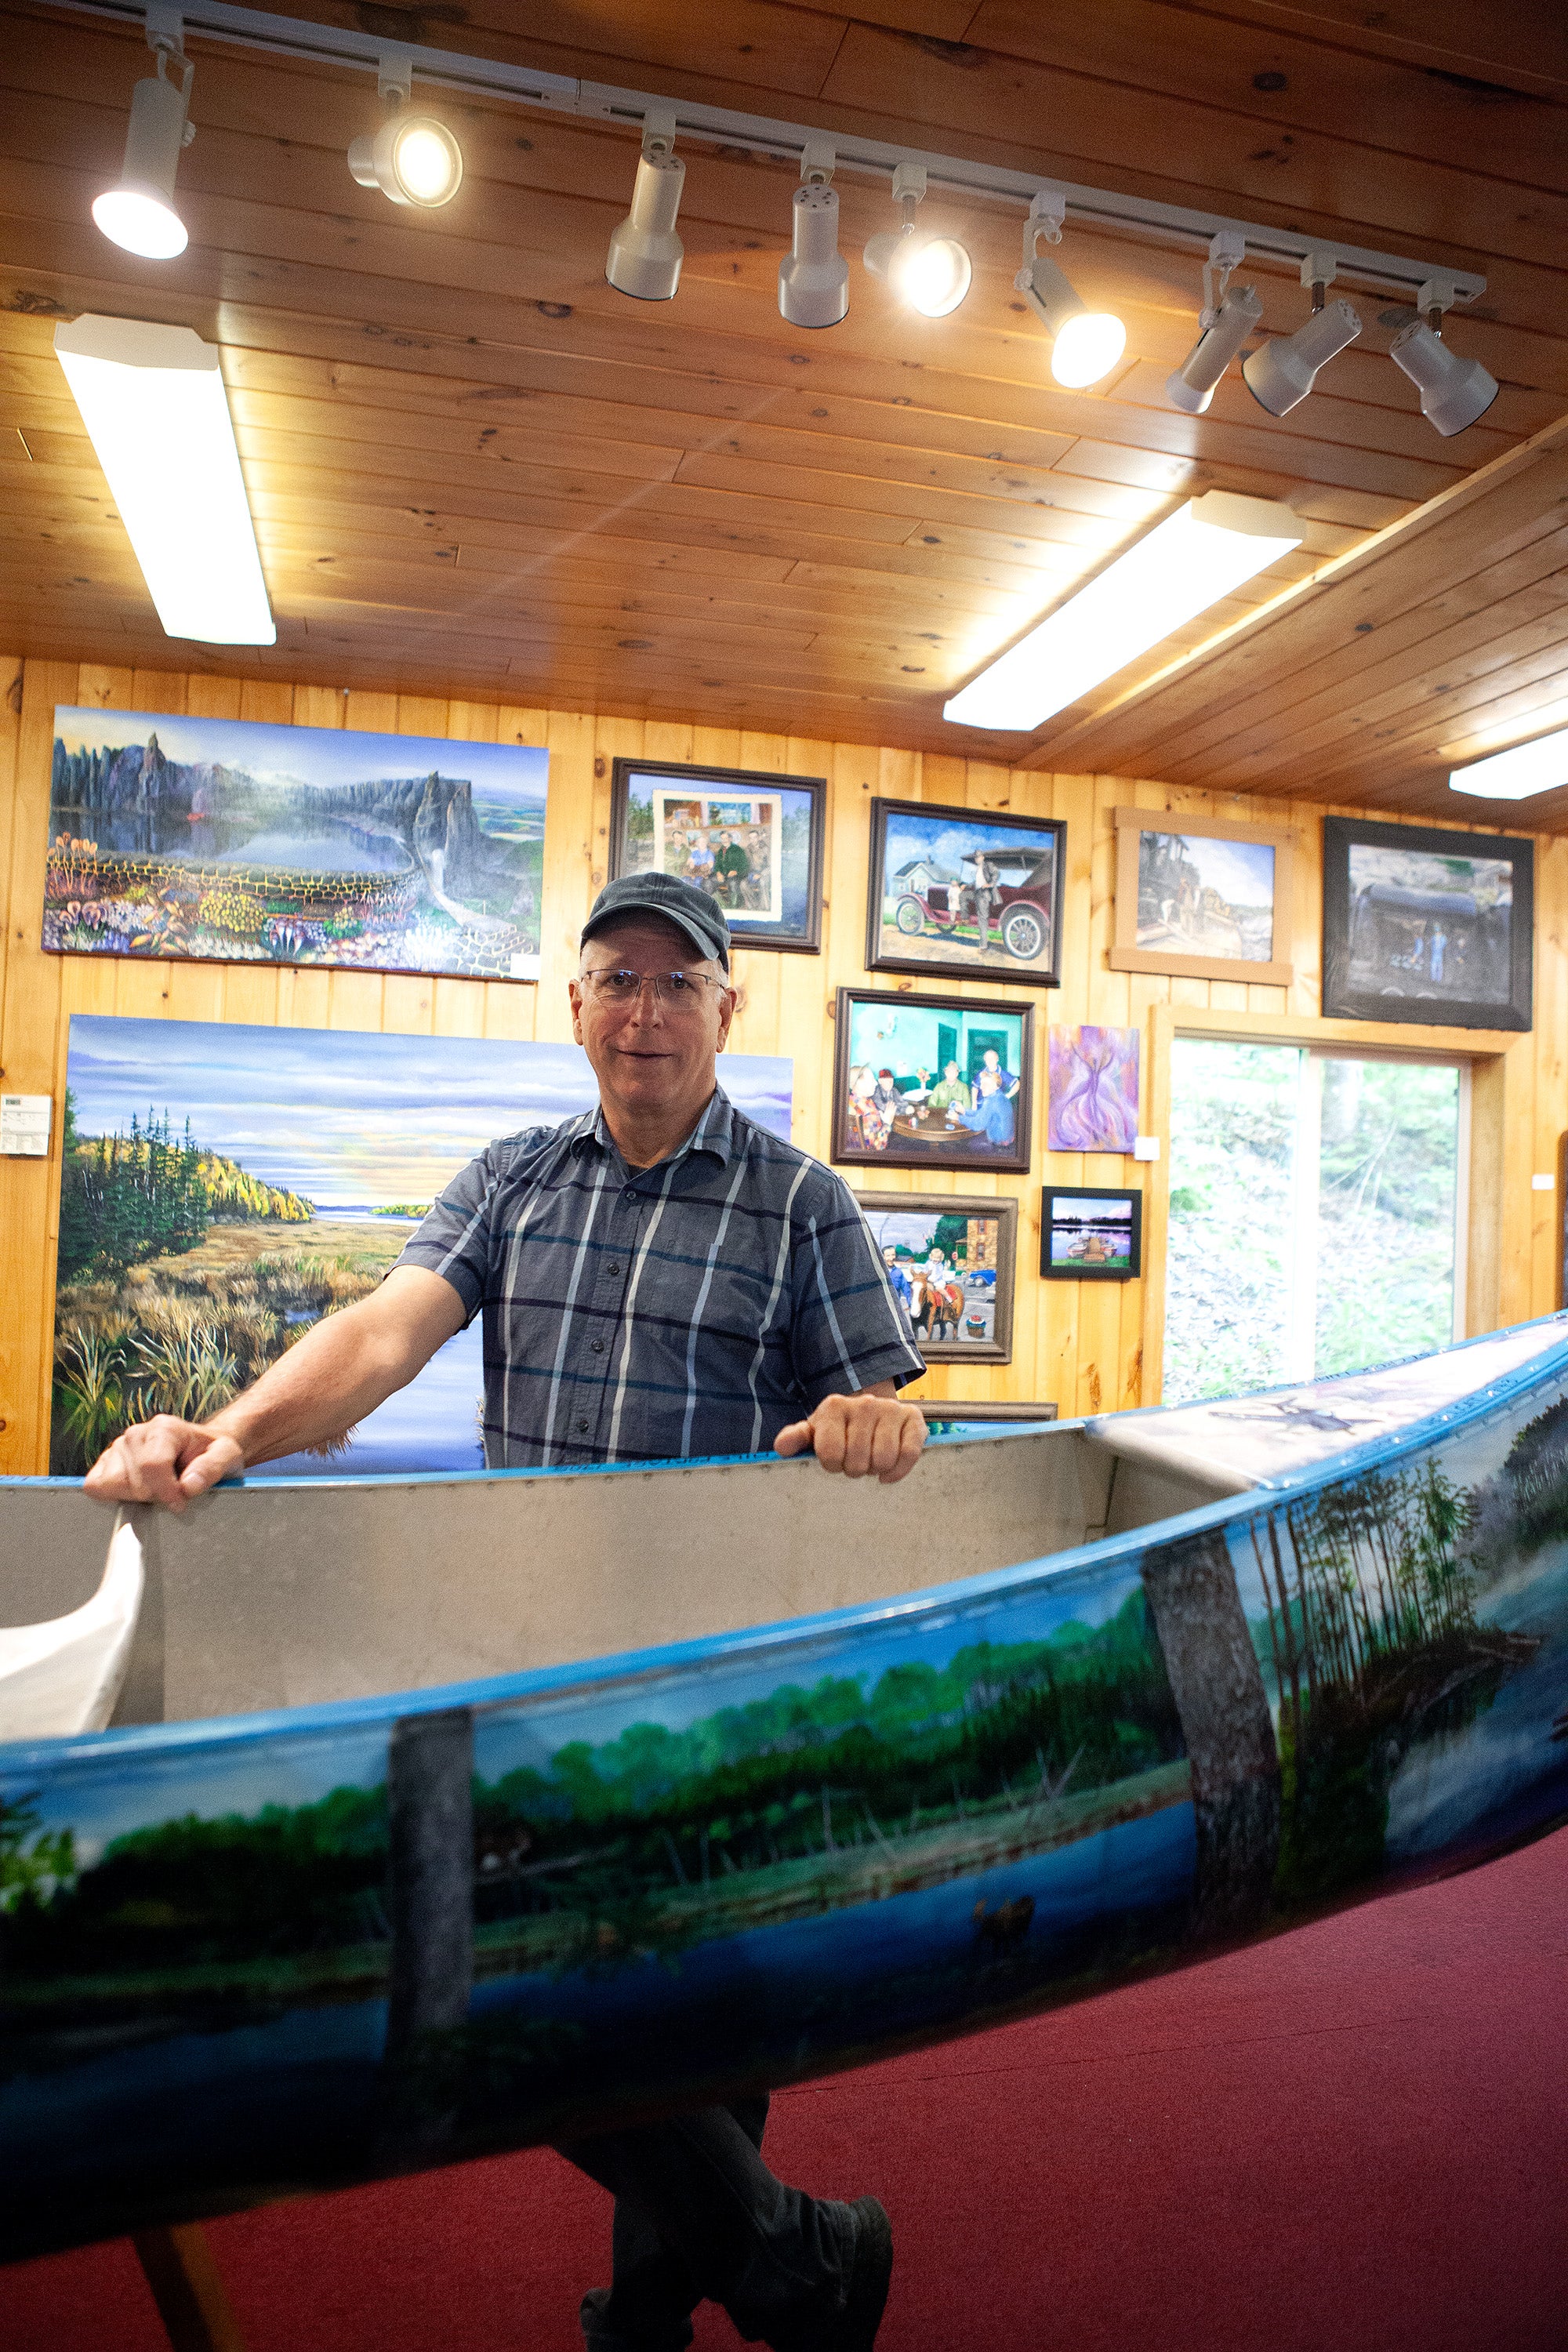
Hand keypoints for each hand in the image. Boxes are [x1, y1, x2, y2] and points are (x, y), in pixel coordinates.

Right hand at [83, 1416, 245, 1513]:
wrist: (200, 1447)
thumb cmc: (211, 1452)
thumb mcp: (227, 1456)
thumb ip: (211, 1468)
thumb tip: (189, 1486)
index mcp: (164, 1428)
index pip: (153, 1465)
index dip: (166, 1492)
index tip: (180, 1503)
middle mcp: (137, 1434)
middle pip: (132, 1481)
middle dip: (153, 1496)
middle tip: (171, 1494)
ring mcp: (118, 1447)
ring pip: (111, 1485)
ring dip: (134, 1497)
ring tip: (155, 1490)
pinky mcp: (106, 1461)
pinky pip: (95, 1485)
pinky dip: (112, 1495)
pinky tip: (135, 1492)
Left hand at [774, 1392, 925, 1483]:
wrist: (871, 1412)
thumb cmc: (839, 1429)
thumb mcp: (814, 1431)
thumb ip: (796, 1437)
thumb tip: (781, 1446)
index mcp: (835, 1406)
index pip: (829, 1453)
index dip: (832, 1465)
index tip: (834, 1460)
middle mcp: (864, 1404)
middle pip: (857, 1460)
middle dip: (855, 1468)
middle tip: (855, 1461)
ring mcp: (890, 1409)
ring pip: (883, 1459)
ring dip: (876, 1469)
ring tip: (871, 1460)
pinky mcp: (913, 1419)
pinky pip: (909, 1454)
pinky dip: (898, 1471)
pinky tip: (888, 1472)